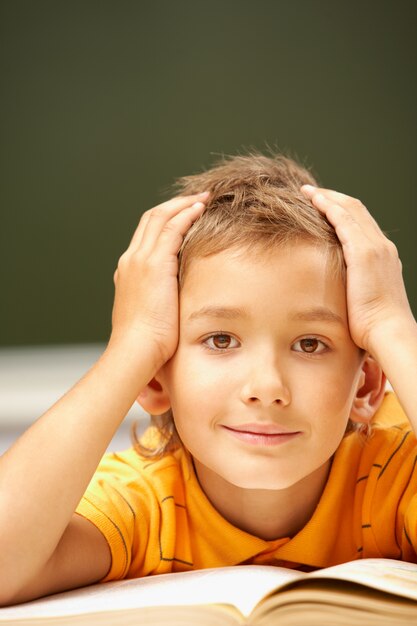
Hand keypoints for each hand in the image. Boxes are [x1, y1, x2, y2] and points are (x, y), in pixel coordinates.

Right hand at [109, 192, 208, 369]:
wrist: (135, 351)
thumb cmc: (145, 344)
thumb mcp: (149, 316)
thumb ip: (159, 302)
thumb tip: (175, 305)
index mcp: (128, 271)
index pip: (145, 234)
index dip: (165, 219)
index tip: (184, 214)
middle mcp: (131, 260)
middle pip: (151, 218)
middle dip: (174, 205)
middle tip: (196, 198)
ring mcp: (140, 260)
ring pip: (160, 217)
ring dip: (183, 204)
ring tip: (203, 198)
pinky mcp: (154, 264)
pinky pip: (171, 228)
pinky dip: (186, 214)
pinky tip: (201, 209)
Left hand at [300, 185, 413, 353]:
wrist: (387, 331)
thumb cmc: (374, 326)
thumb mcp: (365, 300)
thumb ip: (355, 288)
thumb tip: (339, 294)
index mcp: (383, 256)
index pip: (362, 223)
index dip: (342, 211)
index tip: (324, 206)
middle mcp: (382, 246)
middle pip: (356, 210)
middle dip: (333, 198)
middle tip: (311, 192)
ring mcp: (374, 247)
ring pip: (349, 209)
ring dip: (327, 197)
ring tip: (307, 192)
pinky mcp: (363, 252)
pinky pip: (343, 220)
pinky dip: (328, 207)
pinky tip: (314, 201)